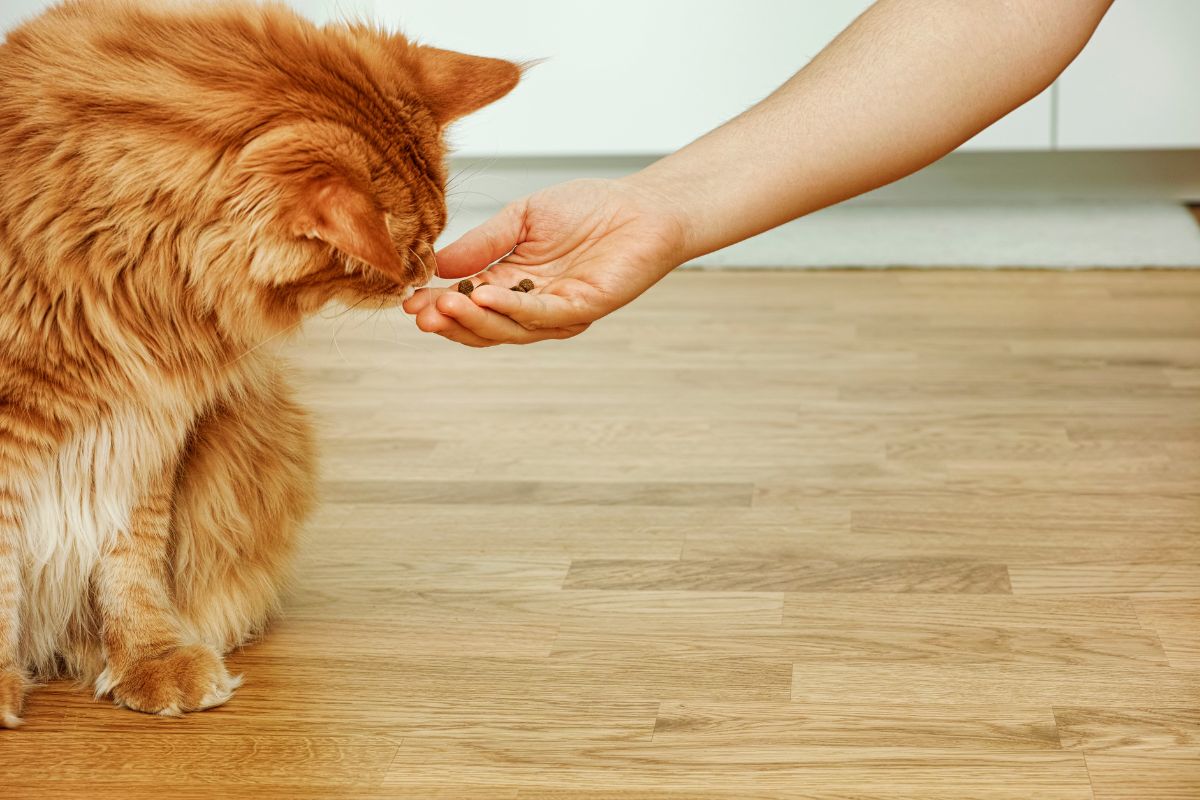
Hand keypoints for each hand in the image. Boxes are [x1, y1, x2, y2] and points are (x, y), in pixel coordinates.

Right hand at [403, 178, 688, 345]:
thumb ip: (482, 243)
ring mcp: (557, 312)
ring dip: (474, 318)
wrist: (639, 206)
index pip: (468, 303)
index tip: (407, 301)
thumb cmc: (586, 208)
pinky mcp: (583, 308)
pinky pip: (541, 314)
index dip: (438, 305)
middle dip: (450, 321)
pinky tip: (485, 295)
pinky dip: (512, 308)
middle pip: (484, 325)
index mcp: (512, 283)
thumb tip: (435, 265)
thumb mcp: (520, 218)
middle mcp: (531, 305)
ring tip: (444, 303)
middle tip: (420, 313)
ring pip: (509, 327)